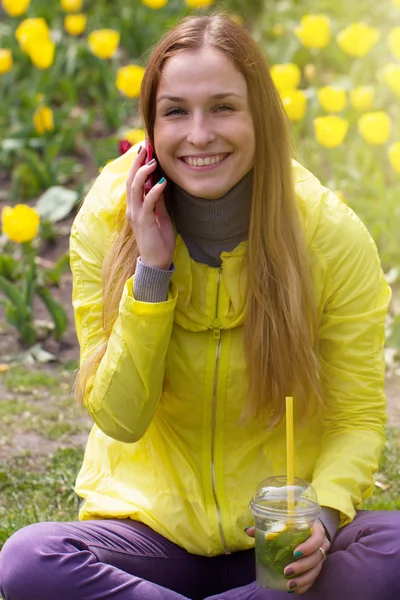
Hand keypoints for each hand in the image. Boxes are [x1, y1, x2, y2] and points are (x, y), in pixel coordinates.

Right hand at [126, 146, 174, 269]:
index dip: (137, 164)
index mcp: (135, 206)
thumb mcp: (160, 215)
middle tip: (145, 147)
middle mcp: (132, 208)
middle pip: (131, 180)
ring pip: (134, 189)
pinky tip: (161, 182)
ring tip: (153, 161)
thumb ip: (157, 200)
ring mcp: (136, 215)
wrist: (156, 262)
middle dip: (137, 162)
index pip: (133, 181)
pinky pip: (147, 203)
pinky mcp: (144, 222)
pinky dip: (153, 191)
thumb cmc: (159, 240)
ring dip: (143, 173)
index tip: (145, 150)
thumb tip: (160, 183)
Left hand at [245, 520, 329, 593]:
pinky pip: (314, 578)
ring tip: (289, 584)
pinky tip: (294, 589)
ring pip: (316, 570)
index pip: (317, 538)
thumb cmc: (296, 524)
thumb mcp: (286, 522)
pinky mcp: (317, 566)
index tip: (295, 553)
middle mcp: (322, 543)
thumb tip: (249, 531)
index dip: (308, 546)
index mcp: (316, 529)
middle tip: (287, 571)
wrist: (310, 528)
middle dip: (302, 566)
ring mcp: (321, 556)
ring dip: (303, 579)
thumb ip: (269, 525)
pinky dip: (305, 585)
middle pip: (317, 557)